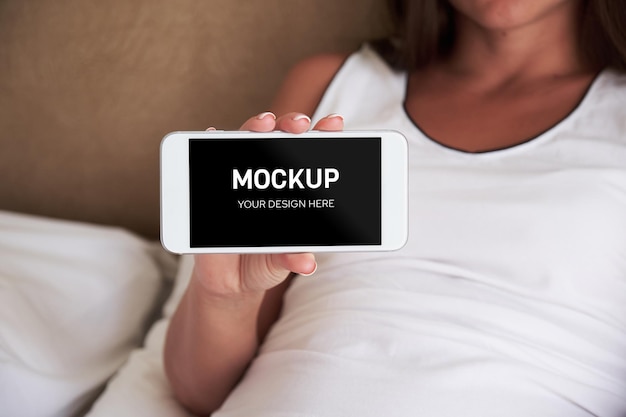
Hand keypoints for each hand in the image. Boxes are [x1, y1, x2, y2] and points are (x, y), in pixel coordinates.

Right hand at [194, 112, 343, 295]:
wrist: (232, 281)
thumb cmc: (266, 262)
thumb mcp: (282, 261)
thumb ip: (292, 257)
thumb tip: (306, 262)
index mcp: (294, 189)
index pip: (312, 154)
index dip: (323, 135)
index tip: (334, 124)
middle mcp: (269, 177)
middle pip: (281, 139)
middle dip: (292, 125)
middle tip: (299, 125)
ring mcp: (241, 178)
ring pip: (247, 141)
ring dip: (255, 127)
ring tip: (264, 124)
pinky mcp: (213, 188)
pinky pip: (210, 161)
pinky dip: (210, 142)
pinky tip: (214, 136)